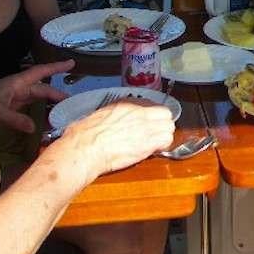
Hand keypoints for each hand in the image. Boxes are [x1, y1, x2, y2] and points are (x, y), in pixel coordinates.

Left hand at [0, 60, 73, 132]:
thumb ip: (15, 118)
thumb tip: (34, 127)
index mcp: (17, 83)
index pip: (40, 72)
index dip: (56, 67)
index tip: (71, 63)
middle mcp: (19, 88)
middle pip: (42, 89)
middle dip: (57, 94)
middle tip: (73, 102)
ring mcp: (17, 97)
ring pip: (39, 98)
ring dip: (50, 104)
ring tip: (64, 112)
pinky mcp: (13, 106)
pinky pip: (32, 107)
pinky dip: (41, 112)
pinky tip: (48, 120)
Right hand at [59, 99, 174, 180]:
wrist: (85, 148)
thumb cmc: (84, 135)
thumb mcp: (98, 116)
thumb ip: (112, 116)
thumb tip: (113, 121)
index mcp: (126, 104)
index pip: (151, 105)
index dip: (151, 116)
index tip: (148, 123)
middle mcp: (139, 112)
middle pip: (165, 113)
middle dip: (162, 124)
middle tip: (154, 134)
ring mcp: (146, 126)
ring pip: (169, 127)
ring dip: (164, 135)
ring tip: (154, 144)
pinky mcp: (149, 142)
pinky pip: (166, 140)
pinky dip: (163, 146)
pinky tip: (154, 150)